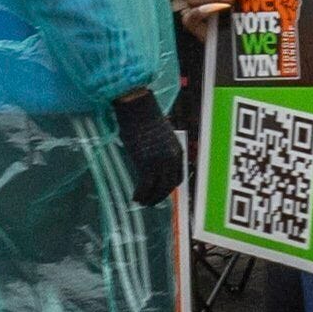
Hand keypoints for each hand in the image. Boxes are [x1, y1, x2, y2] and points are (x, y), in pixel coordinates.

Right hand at [102, 87, 181, 202]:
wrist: (138, 108)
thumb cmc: (145, 117)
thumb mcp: (159, 135)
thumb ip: (159, 149)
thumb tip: (150, 157)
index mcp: (177, 152)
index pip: (178, 177)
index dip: (169, 187)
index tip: (160, 191)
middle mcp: (172, 159)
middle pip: (169, 186)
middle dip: (159, 196)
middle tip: (150, 202)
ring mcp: (160, 163)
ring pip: (157, 189)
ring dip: (149, 198)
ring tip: (141, 202)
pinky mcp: (146, 164)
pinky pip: (145, 186)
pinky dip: (140, 194)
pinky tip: (134, 198)